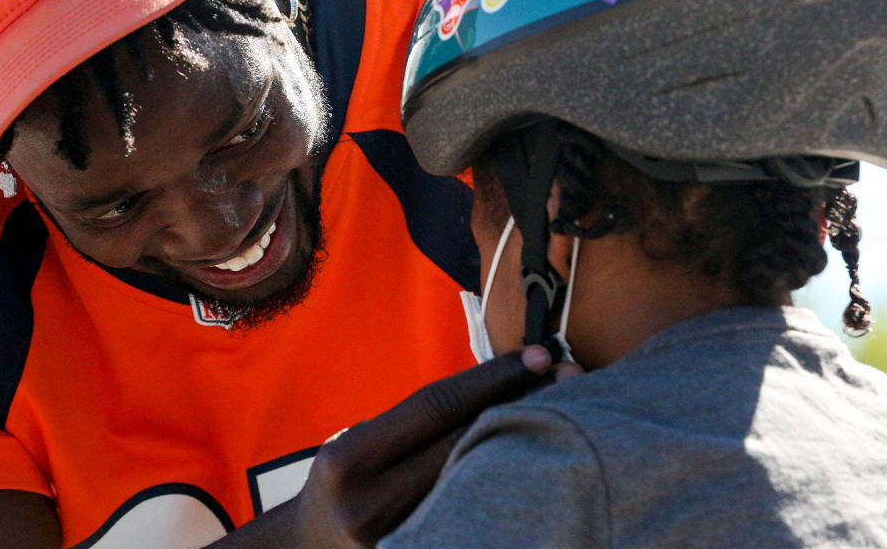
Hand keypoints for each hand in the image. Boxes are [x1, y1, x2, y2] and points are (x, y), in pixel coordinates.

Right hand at [283, 345, 556, 547]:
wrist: (313, 548)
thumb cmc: (344, 482)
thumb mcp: (358, 442)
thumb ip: (414, 423)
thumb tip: (495, 386)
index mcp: (351, 458)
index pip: (436, 407)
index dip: (491, 378)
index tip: (537, 356)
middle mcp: (373, 501)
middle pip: (467, 443)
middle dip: (523, 405)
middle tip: (573, 376)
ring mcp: (401, 537)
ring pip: (478, 481)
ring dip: (525, 444)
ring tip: (570, 414)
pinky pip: (476, 512)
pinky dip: (508, 482)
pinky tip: (540, 461)